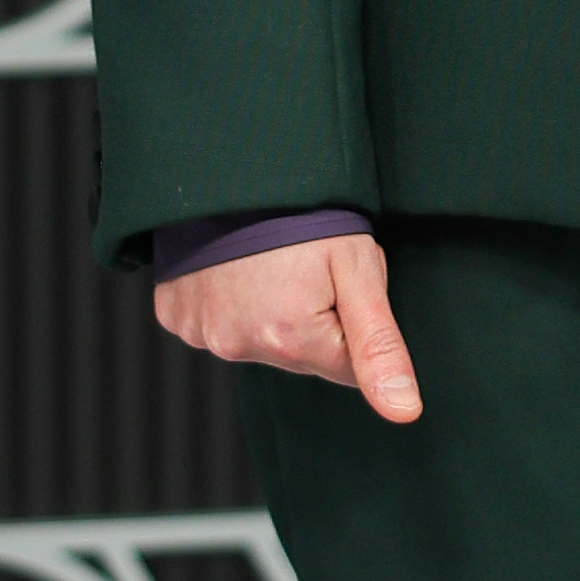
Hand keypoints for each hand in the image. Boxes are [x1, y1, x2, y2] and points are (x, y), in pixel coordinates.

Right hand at [155, 227, 422, 421]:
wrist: (233, 166)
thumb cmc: (304, 213)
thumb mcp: (358, 270)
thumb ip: (380, 346)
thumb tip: (404, 413)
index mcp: (290, 341)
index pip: (347, 368)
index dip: (352, 323)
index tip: (339, 284)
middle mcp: (238, 346)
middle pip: (300, 357)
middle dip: (311, 320)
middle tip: (304, 267)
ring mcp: (201, 332)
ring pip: (259, 341)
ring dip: (269, 311)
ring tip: (269, 262)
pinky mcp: (174, 315)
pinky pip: (215, 324)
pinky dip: (228, 300)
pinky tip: (234, 267)